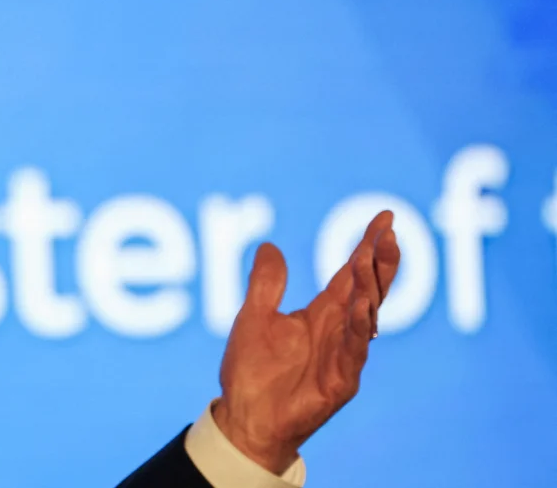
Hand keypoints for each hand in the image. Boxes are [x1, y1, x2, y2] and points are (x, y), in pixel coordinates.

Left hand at [211, 210, 400, 473]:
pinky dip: (358, 326)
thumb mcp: (253, 317)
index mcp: (322, 313)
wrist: (246, 417)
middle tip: (389, 233)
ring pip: (366, 314)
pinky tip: (360, 304)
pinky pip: (354, 349)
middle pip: (369, 288)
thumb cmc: (250, 370)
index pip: (351, 273)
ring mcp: (344, 354)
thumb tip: (269, 245)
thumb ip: (266, 284)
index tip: (385, 218)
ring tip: (369, 256)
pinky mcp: (342, 380)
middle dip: (380, 261)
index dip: (367, 245)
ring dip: (370, 286)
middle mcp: (338, 329)